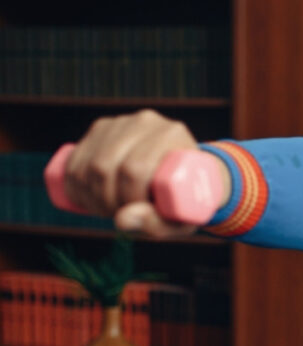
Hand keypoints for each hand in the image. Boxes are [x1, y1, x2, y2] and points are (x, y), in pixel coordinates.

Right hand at [63, 109, 223, 236]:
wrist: (181, 176)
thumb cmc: (183, 201)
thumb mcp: (179, 219)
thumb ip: (156, 223)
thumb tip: (123, 219)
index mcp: (173, 135)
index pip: (137, 167)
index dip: (128, 197)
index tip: (135, 213)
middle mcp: (147, 122)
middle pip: (109, 164)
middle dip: (107, 199)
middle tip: (118, 214)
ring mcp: (122, 122)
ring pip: (91, 163)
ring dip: (91, 196)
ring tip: (107, 209)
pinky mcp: (102, 128)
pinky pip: (76, 158)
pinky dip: (75, 185)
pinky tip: (86, 199)